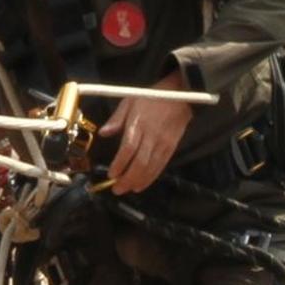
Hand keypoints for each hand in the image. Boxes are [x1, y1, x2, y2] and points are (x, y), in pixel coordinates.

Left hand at [99, 70, 192, 193]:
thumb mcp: (130, 101)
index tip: (111, 174)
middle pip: (140, 162)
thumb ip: (116, 119)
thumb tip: (103, 133)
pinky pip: (160, 166)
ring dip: (138, 181)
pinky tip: (141, 185)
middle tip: (116, 189)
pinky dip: (150, 178)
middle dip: (127, 179)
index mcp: (138, 124)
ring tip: (126, 190)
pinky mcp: (171, 148)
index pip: (128, 148)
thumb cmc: (151, 97)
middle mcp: (151, 136)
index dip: (120, 163)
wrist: (180, 95)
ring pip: (150, 167)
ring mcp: (163, 143)